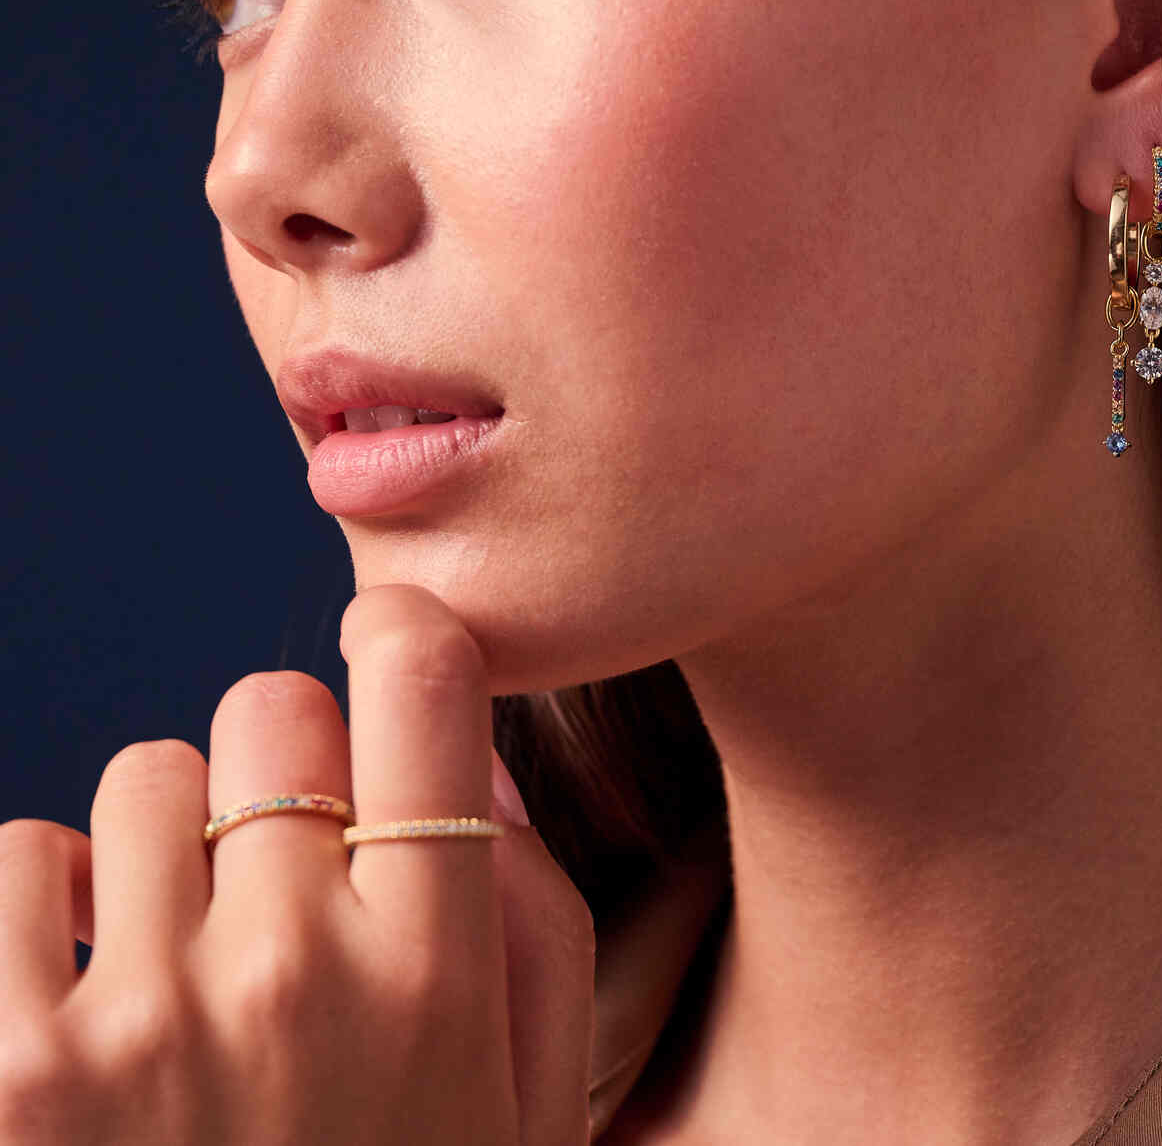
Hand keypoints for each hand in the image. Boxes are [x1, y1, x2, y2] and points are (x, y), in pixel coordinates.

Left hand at [0, 585, 594, 1144]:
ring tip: (185, 976)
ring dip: (166, 859)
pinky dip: (43, 914)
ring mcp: (136, 1027)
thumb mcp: (531, 1097)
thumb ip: (535, 910)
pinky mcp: (3, 1081)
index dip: (402, 637)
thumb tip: (469, 758)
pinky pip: (14, 863)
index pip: (421, 676)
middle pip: (269, 710)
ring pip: (144, 783)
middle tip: (283, 884)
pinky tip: (84, 1007)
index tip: (388, 660)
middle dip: (281, 777)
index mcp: (437, 966)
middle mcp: (294, 973)